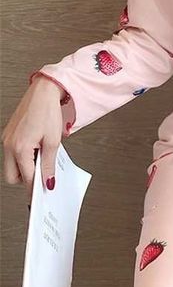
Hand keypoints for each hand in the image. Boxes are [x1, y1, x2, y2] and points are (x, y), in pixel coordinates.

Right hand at [1, 76, 64, 205]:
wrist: (42, 93)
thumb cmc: (48, 113)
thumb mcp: (54, 141)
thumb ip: (49, 164)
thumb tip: (48, 182)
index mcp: (20, 148)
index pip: (26, 178)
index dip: (36, 187)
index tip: (44, 193)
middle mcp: (9, 145)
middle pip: (13, 177)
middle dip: (26, 180)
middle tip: (43, 175)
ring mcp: (6, 140)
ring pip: (10, 167)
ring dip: (24, 168)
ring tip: (42, 160)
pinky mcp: (8, 135)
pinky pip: (12, 154)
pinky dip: (23, 158)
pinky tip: (36, 152)